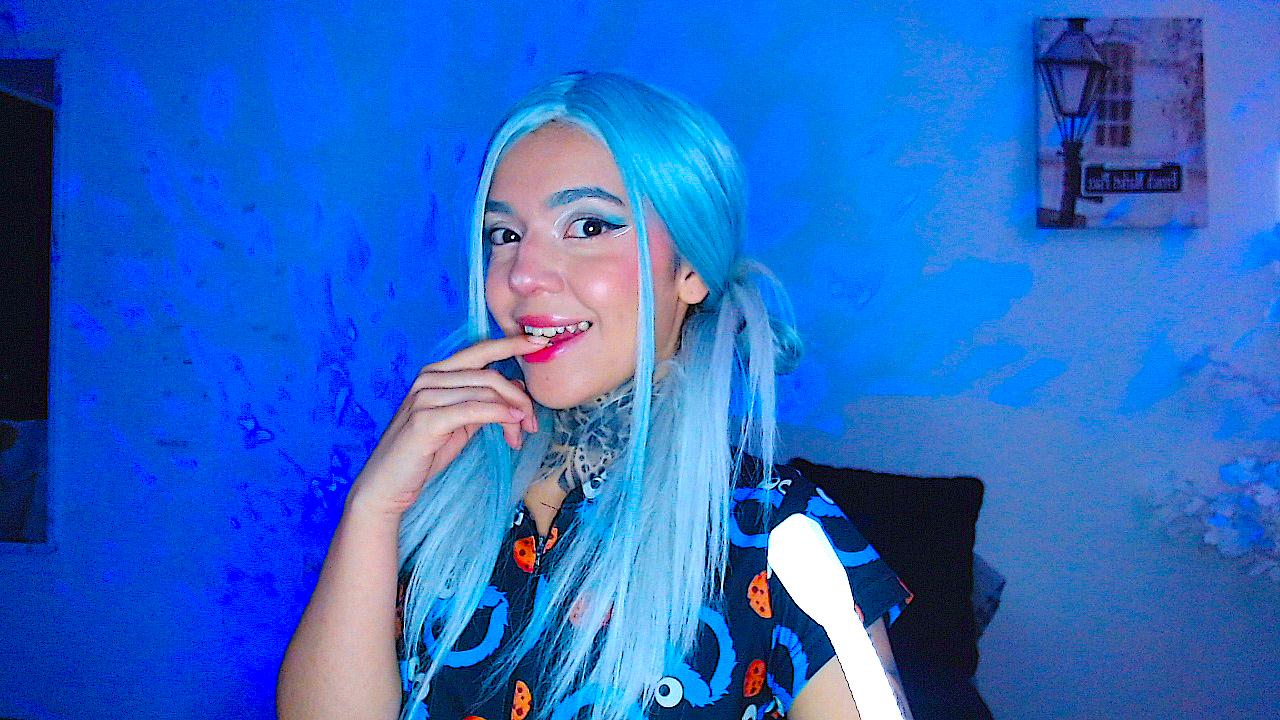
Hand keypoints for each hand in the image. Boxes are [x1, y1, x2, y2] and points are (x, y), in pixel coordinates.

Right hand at [348, 334, 549, 515]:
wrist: (387, 484)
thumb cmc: (424, 453)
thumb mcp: (461, 424)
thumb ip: (484, 403)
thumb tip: (519, 389)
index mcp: (436, 373)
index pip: (480, 350)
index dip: (512, 344)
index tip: (540, 341)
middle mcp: (429, 378)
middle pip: (489, 375)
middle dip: (519, 398)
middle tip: (532, 423)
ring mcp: (425, 397)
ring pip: (485, 393)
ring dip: (512, 414)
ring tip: (520, 434)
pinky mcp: (425, 419)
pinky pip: (473, 410)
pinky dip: (499, 415)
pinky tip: (512, 425)